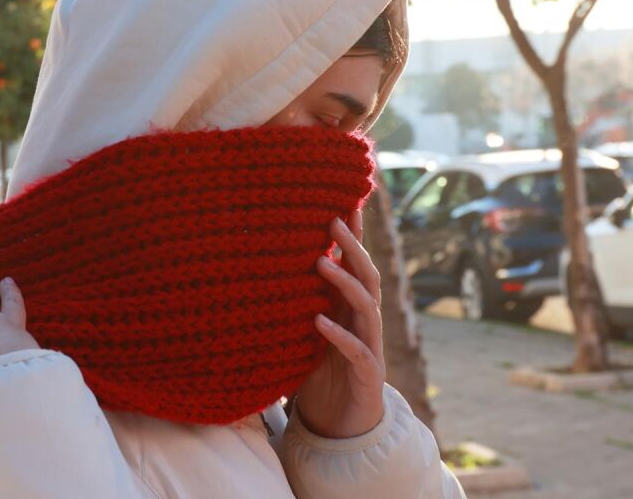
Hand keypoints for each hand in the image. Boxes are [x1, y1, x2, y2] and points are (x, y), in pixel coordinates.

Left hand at [293, 210, 386, 438]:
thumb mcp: (304, 337)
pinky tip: (318, 321)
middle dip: (353, 247)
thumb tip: (262, 273)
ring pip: (366, 307)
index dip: (353, 237)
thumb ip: (297, 308)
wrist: (341, 429)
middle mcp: (364, 324)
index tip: (342, 203)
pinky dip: (338, 335)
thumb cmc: (321, 379)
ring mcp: (370, 348)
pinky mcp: (367, 375)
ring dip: (345, 283)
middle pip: (366, 277)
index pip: (356, 266)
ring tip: (320, 263)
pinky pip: (357, 351)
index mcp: (351, 312)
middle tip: (332, 219)